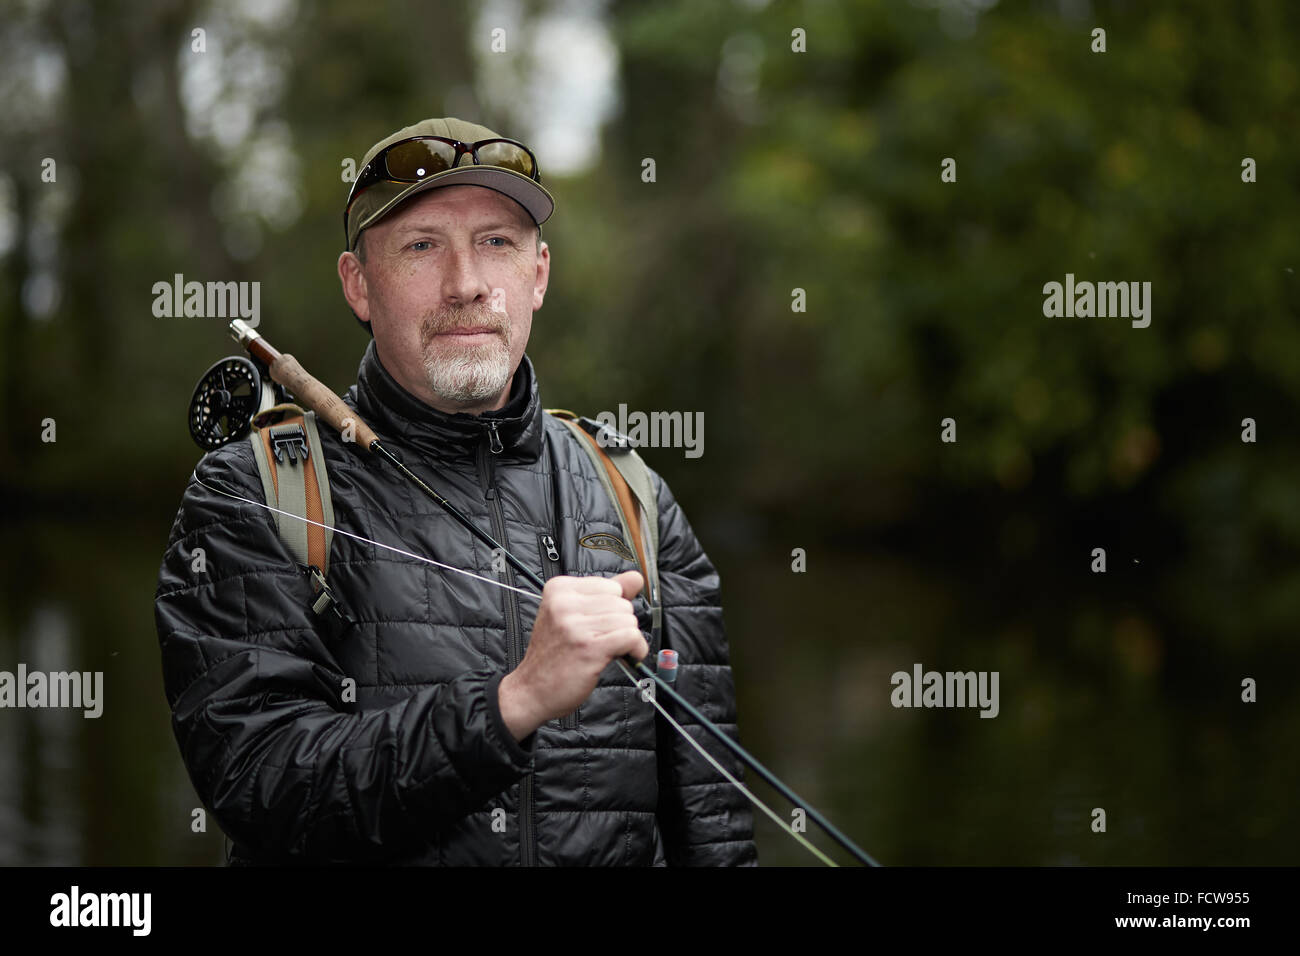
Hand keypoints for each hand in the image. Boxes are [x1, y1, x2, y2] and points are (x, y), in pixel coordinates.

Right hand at [498, 571, 646, 740]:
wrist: (531, 690)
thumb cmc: (553, 655)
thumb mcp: (572, 615)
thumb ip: (605, 595)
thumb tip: (636, 577)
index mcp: (559, 589)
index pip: (611, 585)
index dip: (613, 607)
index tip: (600, 624)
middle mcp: (564, 603)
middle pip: (622, 603)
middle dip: (621, 623)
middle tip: (602, 640)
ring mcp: (576, 625)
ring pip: (628, 620)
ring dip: (628, 638)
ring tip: (610, 650)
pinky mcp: (589, 647)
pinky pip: (631, 636)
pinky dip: (636, 648)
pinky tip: (626, 655)